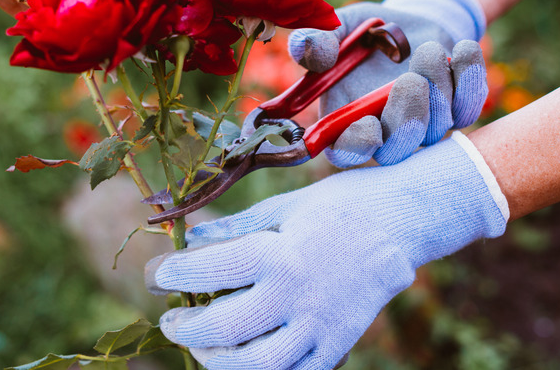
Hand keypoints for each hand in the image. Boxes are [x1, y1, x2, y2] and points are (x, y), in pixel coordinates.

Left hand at [146, 133, 507, 369]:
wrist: (401, 223)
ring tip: (201, 347)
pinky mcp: (336, 344)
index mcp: (275, 254)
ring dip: (215, 362)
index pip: (202, 273)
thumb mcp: (281, 207)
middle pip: (220, 329)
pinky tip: (243, 360)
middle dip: (183, 328)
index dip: (170, 276)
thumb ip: (232, 228)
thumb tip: (189, 238)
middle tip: (170, 320)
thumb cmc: (338, 206)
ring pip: (254, 367)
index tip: (158, 276)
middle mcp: (293, 296)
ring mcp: (316, 327)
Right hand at [288, 0, 488, 166]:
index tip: (368, 125)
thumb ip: (316, 41)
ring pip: (436, 128)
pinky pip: (469, 107)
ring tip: (429, 51)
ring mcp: (425, 127)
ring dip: (437, 88)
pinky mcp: (457, 111)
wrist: (410, 24)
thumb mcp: (338, 30)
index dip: (357, 146)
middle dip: (406, 120)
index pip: (347, 153)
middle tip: (408, 81)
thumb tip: (308, 49)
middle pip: (397, 151)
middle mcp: (386, 134)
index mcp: (346, 124)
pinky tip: (462, 50)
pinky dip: (469, 79)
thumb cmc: (365, 35)